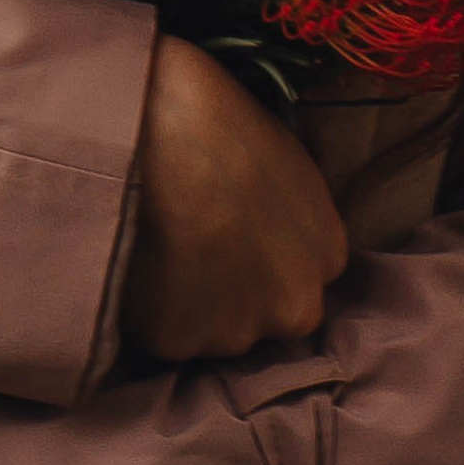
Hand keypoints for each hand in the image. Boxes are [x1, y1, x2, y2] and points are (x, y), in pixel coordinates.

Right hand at [122, 33, 347, 361]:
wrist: (160, 130)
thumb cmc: (222, 122)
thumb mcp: (288, 158)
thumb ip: (291, 212)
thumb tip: (266, 222)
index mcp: (327, 256)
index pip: (297, 276)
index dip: (259, 258)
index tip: (229, 236)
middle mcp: (294, 307)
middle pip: (262, 314)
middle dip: (231, 293)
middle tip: (191, 246)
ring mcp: (236, 332)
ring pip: (209, 330)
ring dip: (187, 303)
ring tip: (159, 248)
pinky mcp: (177, 342)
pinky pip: (159, 333)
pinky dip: (145, 307)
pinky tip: (136, 260)